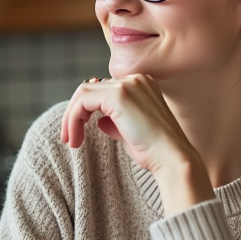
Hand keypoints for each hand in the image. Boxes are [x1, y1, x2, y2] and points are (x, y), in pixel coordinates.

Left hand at [60, 74, 214, 213]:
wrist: (172, 159)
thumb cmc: (155, 152)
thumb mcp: (130, 132)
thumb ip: (115, 122)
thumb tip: (99, 121)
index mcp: (142, 85)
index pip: (103, 90)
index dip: (85, 110)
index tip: (77, 134)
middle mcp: (136, 79)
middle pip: (91, 88)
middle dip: (74, 114)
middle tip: (68, 138)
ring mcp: (128, 84)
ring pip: (83, 92)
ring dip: (71, 117)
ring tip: (71, 141)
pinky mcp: (119, 95)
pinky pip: (83, 101)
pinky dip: (73, 118)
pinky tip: (75, 138)